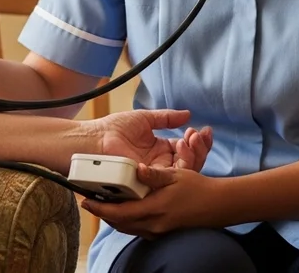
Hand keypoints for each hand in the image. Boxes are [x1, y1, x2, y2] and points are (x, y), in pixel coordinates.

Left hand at [81, 165, 219, 237]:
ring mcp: (158, 231)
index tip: (86, 201)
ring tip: (102, 205)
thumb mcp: (177, 175)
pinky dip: (126, 221)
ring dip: (113, 218)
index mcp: (155, 209)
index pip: (120, 212)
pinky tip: (124, 210)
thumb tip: (138, 169)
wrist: (218, 206)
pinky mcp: (162, 232)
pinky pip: (137, 229)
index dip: (100, 208)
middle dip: (103, 214)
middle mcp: (154, 224)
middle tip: (90, 202)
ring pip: (127, 228)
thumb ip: (155, 175)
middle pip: (119, 223)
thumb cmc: (198, 188)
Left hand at [88, 109, 206, 169]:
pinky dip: (182, 164)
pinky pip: (170, 179)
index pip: (182, 150)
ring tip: (193, 140)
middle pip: (186, 162)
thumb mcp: (145, 119)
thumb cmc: (114, 128)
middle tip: (201, 135)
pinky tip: (184, 149)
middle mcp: (158, 166)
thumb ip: (166, 118)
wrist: (96, 139)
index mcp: (158, 152)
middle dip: (199, 149)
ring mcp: (154, 176)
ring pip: (182, 172)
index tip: (203, 132)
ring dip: (193, 155)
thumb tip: (187, 114)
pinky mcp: (149, 184)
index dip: (194, 143)